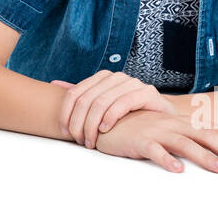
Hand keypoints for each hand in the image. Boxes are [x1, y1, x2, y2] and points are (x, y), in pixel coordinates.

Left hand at [52, 70, 173, 148]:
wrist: (162, 117)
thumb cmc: (129, 114)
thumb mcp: (103, 104)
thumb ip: (82, 94)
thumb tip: (55, 84)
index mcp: (102, 77)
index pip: (75, 93)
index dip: (66, 113)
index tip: (64, 132)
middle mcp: (115, 77)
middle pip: (86, 99)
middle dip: (79, 123)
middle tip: (80, 141)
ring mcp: (132, 83)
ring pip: (102, 102)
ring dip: (92, 125)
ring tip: (91, 141)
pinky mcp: (147, 92)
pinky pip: (123, 103)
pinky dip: (111, 117)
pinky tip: (106, 130)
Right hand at [93, 108, 217, 172]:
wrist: (107, 120)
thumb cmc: (139, 129)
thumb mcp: (167, 130)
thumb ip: (187, 137)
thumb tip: (213, 153)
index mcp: (182, 122)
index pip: (214, 130)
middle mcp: (173, 124)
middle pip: (206, 135)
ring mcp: (157, 131)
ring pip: (185, 143)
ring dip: (204, 156)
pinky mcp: (140, 141)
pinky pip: (154, 150)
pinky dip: (166, 159)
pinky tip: (177, 170)